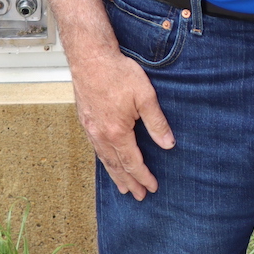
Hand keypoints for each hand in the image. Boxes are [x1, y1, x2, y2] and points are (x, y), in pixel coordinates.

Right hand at [69, 47, 174, 199]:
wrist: (90, 57)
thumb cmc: (118, 73)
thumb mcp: (145, 96)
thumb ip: (157, 123)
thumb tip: (168, 144)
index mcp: (117, 133)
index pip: (133, 163)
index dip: (144, 177)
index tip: (152, 187)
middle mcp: (101, 135)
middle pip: (117, 166)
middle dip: (129, 182)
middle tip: (138, 196)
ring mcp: (90, 129)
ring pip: (104, 159)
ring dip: (115, 174)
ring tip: (122, 187)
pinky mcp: (85, 120)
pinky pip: (95, 148)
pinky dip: (104, 160)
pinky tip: (107, 160)